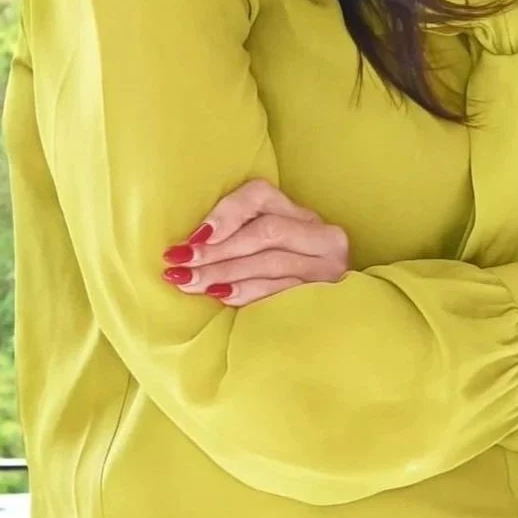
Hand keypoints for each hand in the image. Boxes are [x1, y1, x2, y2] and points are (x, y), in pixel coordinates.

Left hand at [161, 178, 349, 306]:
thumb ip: (239, 237)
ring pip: (270, 261)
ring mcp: (327, 266)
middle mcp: (322, 235)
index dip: (225, 213)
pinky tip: (219, 296)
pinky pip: (279, 291)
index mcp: (302, 214)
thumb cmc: (283, 279)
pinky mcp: (325, 294)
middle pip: (265, 231)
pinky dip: (245, 292)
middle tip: (179, 263)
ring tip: (189, 282)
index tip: (193, 236)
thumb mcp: (268, 251)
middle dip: (217, 249)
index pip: (260, 195)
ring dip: (223, 272)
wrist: (337, 322)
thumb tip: (188, 242)